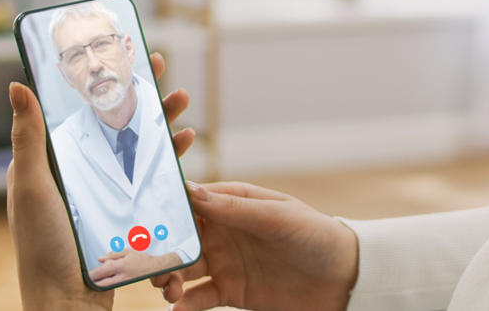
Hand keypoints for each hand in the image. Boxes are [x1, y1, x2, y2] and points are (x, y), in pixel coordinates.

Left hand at [8, 52, 196, 310]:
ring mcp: (103, 194)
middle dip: (138, 94)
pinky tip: (185, 146)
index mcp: (52, 162)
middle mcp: (78, 174)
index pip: (77, 109)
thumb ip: (29, 138)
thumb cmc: (43, 250)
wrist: (69, 305)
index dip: (98, 80)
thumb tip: (17, 85)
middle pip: (113, 122)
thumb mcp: (34, 187)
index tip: (118, 53)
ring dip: (159, 122)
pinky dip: (168, 160)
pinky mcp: (125, 214)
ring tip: (181, 101)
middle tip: (158, 66)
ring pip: (136, 147)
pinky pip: (150, 179)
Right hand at [151, 182, 358, 310]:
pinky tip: (178, 310)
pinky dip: (185, 305)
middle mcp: (223, 231)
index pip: (189, 202)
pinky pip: (199, 298)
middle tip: (152, 265)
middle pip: (179, 239)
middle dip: (160, 250)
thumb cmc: (315, 236)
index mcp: (232, 203)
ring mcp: (224, 262)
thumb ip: (234, 208)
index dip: (164, 210)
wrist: (344, 280)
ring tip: (169, 290)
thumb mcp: (277, 217)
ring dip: (169, 278)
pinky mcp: (230, 292)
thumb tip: (191, 190)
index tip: (144, 222)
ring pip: (183, 269)